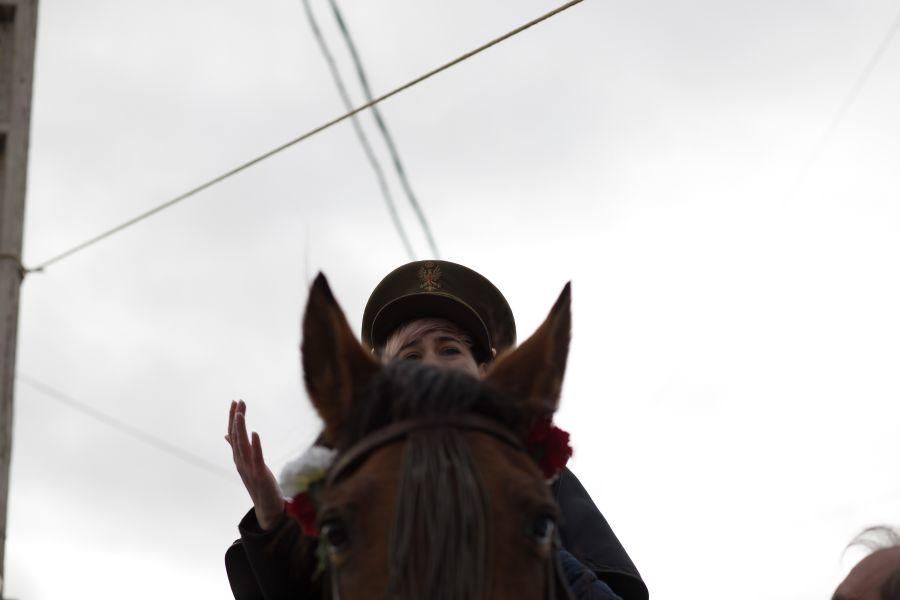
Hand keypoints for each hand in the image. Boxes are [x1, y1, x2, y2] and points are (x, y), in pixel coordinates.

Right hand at [225, 400, 284, 529]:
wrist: (267, 509)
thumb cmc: (259, 485)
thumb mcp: (247, 464)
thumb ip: (237, 448)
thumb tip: (227, 434)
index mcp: (239, 458)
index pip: (234, 434)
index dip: (234, 418)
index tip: (236, 401)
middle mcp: (241, 462)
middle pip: (236, 437)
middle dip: (237, 419)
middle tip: (238, 401)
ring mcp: (249, 469)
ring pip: (242, 446)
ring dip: (241, 430)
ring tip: (241, 414)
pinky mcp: (260, 475)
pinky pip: (257, 458)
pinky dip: (255, 445)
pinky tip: (255, 433)